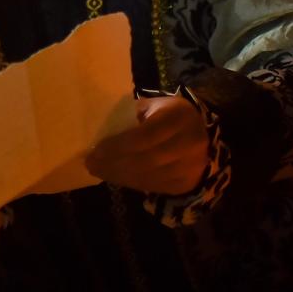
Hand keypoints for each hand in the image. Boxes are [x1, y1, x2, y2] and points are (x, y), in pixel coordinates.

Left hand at [85, 95, 208, 194]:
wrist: (201, 132)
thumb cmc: (168, 114)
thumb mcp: (152, 106)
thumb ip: (131, 116)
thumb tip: (100, 134)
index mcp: (179, 116)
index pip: (144, 136)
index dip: (118, 145)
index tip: (95, 150)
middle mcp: (190, 143)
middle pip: (146, 159)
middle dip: (115, 163)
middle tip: (91, 164)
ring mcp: (191, 166)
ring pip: (149, 176)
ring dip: (119, 176)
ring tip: (98, 171)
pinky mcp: (186, 182)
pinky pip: (154, 186)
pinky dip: (131, 183)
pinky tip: (114, 177)